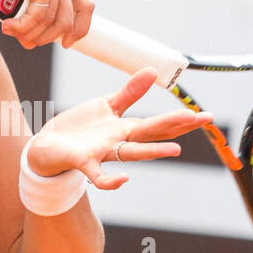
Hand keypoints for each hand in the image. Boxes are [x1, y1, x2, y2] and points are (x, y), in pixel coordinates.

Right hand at [0, 0, 94, 49]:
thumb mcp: (15, 3)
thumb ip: (27, 21)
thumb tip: (31, 44)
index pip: (84, 7)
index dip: (79, 29)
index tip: (65, 43)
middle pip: (69, 21)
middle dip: (48, 37)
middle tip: (27, 40)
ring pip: (52, 23)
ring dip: (30, 33)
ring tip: (10, 30)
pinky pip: (39, 16)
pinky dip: (23, 26)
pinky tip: (8, 25)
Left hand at [25, 68, 213, 188]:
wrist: (48, 146)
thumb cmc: (79, 128)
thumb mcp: (106, 106)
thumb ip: (129, 93)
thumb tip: (152, 71)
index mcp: (125, 128)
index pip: (158, 124)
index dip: (180, 119)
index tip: (204, 115)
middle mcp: (119, 142)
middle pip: (152, 134)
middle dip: (177, 127)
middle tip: (202, 120)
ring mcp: (103, 153)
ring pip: (132, 153)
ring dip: (153, 152)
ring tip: (176, 150)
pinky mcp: (83, 161)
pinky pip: (98, 175)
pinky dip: (110, 181)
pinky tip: (124, 180)